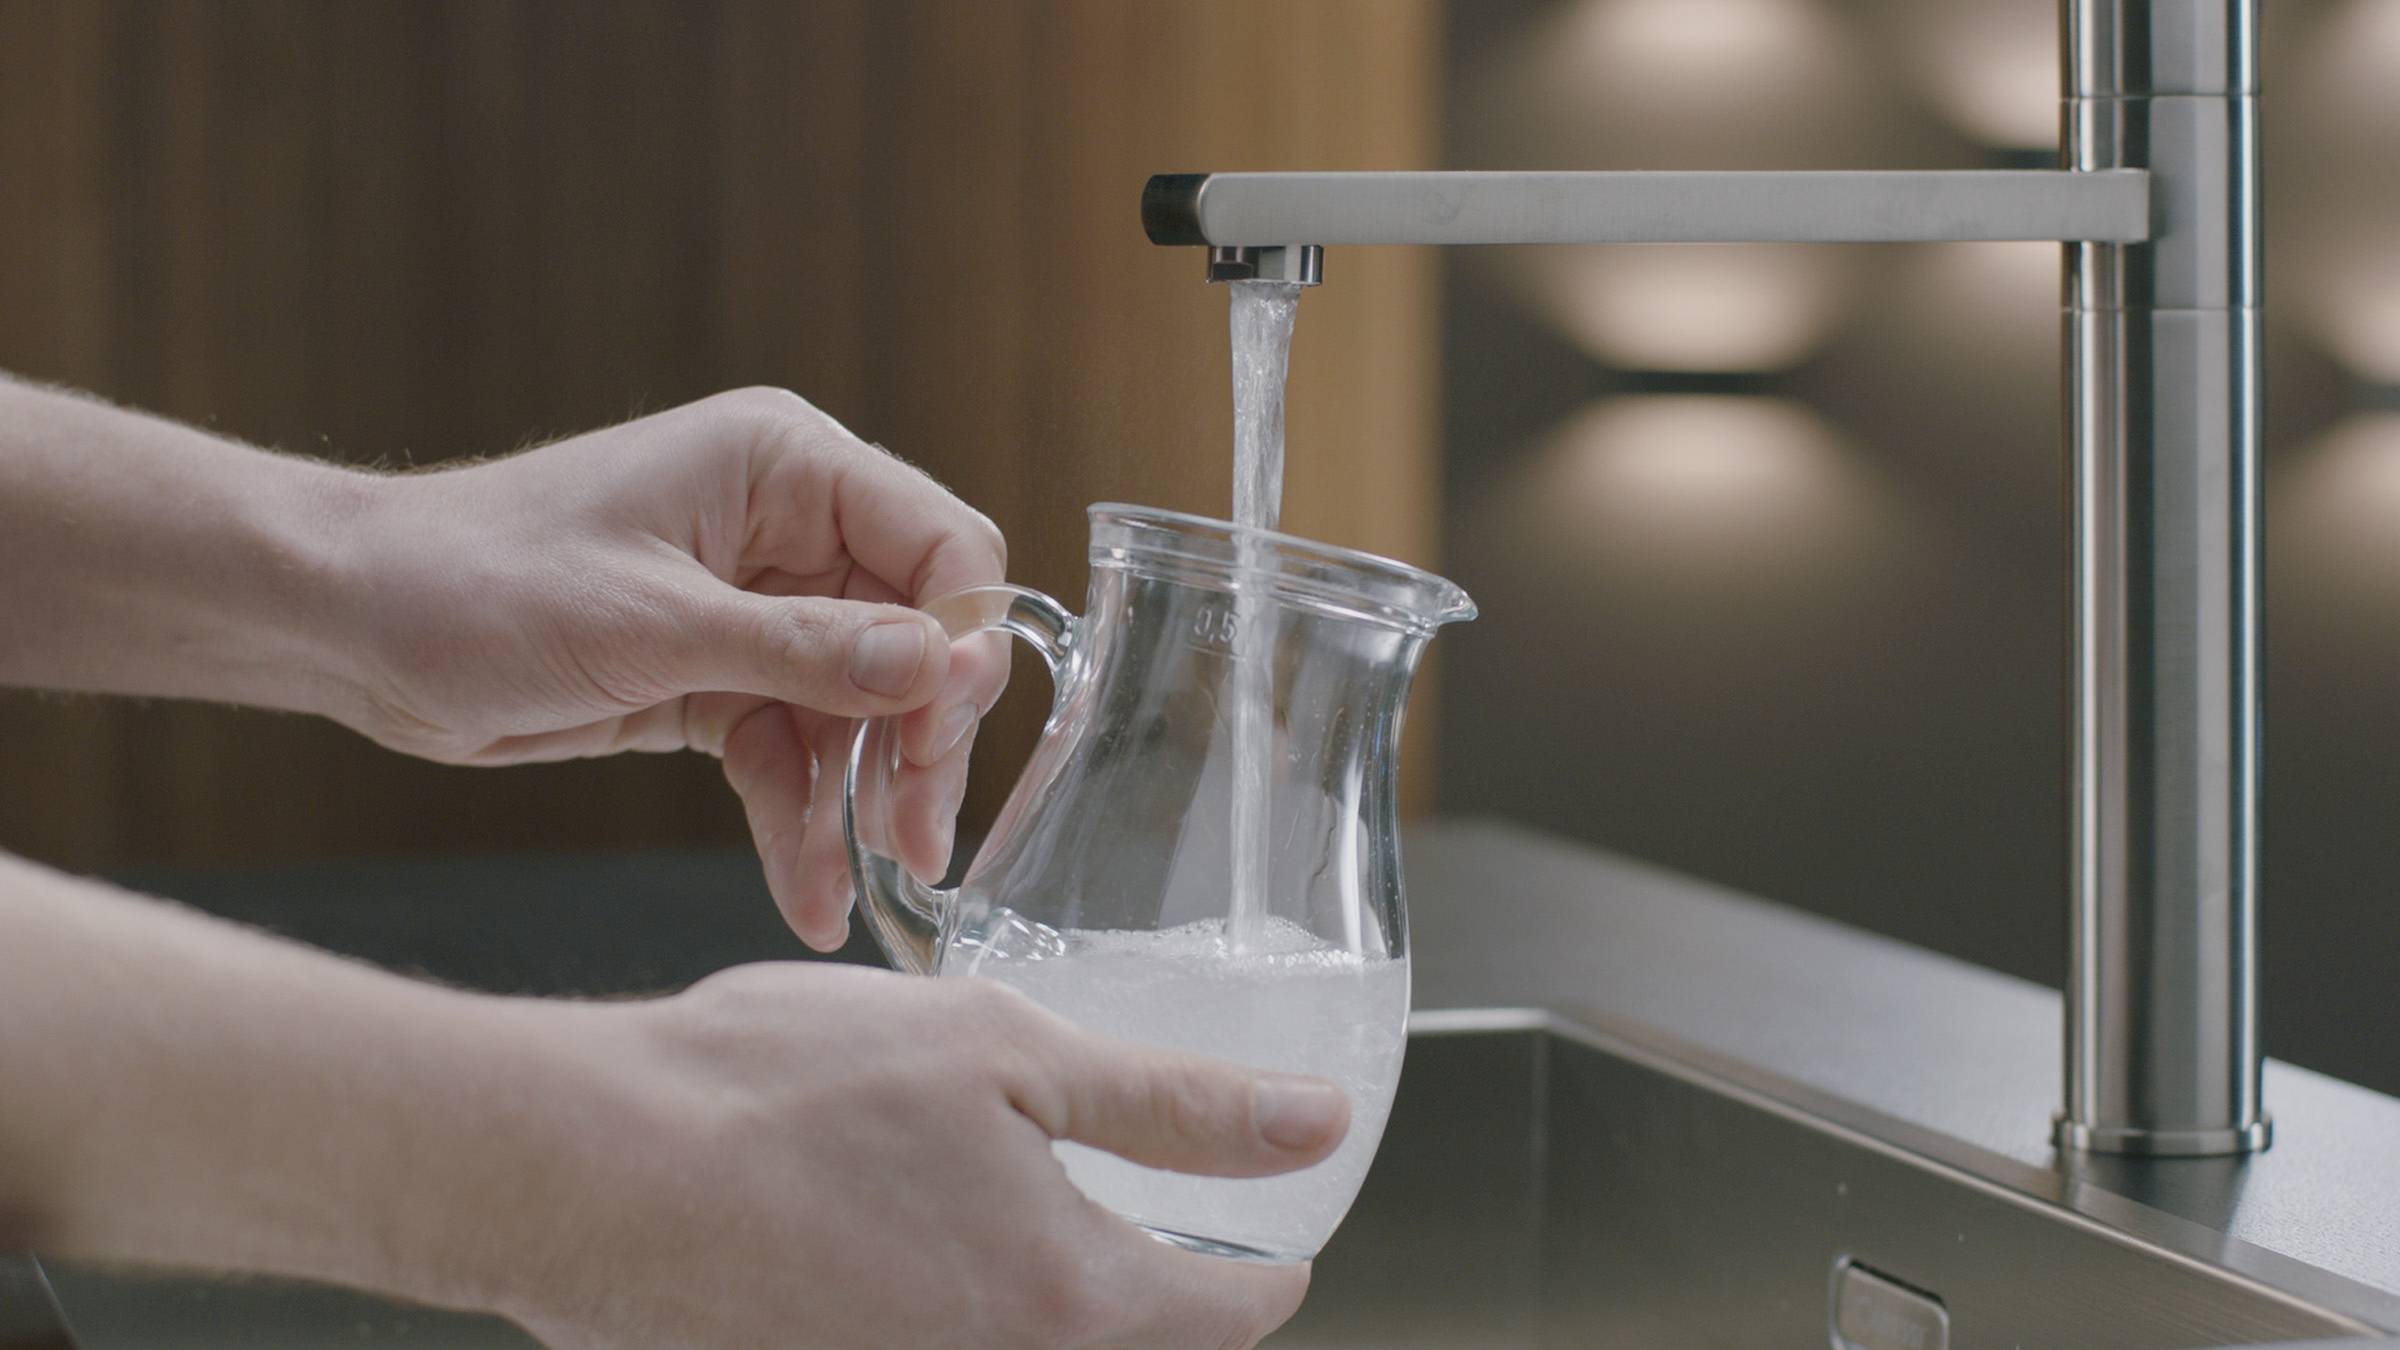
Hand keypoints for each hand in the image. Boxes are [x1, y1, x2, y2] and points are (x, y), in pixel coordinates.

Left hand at [341, 388, 1008, 948]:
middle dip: (917, 744)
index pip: (939, 545)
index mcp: (787, 467)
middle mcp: (789, 532)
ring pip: (859, 714)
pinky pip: (792, 755)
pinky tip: (810, 894)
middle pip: (914, 642)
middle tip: (917, 841)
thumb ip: (804, 650)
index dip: (961, 641)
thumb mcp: (651, 623)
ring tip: (862, 891)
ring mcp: (758, 611)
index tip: (943, 733)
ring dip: (860, 803)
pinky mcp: (718, 681)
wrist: (352, 629)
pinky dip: (801, 822)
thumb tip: (938, 668)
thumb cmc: (479, 582)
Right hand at [497, 965, 1348, 1348]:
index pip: (1231, 1314)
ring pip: (1026, 1343)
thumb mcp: (1009, 1050)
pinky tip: (902, 1209)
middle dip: (1164, 1281)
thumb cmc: (780, 1093)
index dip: (1270, 1262)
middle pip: (1129, 1341)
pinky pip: (930, 1340)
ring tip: (1016, 1183)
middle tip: (1163, 1199)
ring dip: (1046, 1280)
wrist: (579, 1168)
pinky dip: (951, 1288)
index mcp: (1065, 1296)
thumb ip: (1171, 1104)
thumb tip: (1311, 1127)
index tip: (1279, 1231)